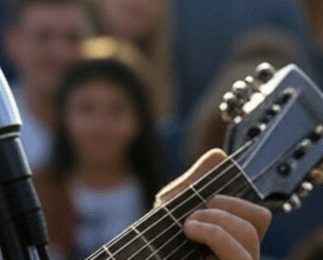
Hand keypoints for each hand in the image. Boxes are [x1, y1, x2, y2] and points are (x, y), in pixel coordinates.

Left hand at [156, 149, 271, 259]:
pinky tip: (190, 231)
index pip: (258, 214)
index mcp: (236, 237)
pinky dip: (214, 234)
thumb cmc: (160, 235)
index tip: (207, 199)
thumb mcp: (173, 203)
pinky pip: (239, 255)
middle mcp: (243, 253)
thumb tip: (219, 155)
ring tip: (188, 225)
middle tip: (195, 212)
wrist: (145, 253)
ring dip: (215, 219)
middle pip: (260, 217)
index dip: (236, 200)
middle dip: (223, 204)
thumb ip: (195, 181)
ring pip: (251, 234)